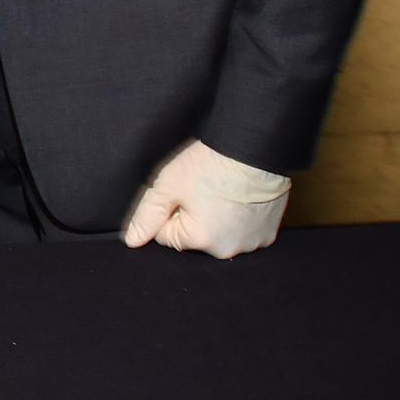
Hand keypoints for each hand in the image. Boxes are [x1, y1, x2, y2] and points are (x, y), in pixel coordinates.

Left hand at [121, 140, 289, 258]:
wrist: (256, 148)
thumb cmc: (212, 164)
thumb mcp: (169, 185)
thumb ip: (147, 215)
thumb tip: (132, 241)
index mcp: (200, 240)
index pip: (167, 235)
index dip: (169, 210)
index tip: (181, 191)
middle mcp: (227, 250)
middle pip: (194, 238)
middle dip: (191, 217)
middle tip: (201, 189)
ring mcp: (251, 244)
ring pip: (218, 235)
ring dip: (215, 219)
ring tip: (221, 193)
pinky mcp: (267, 235)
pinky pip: (242, 232)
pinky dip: (239, 220)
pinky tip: (239, 199)